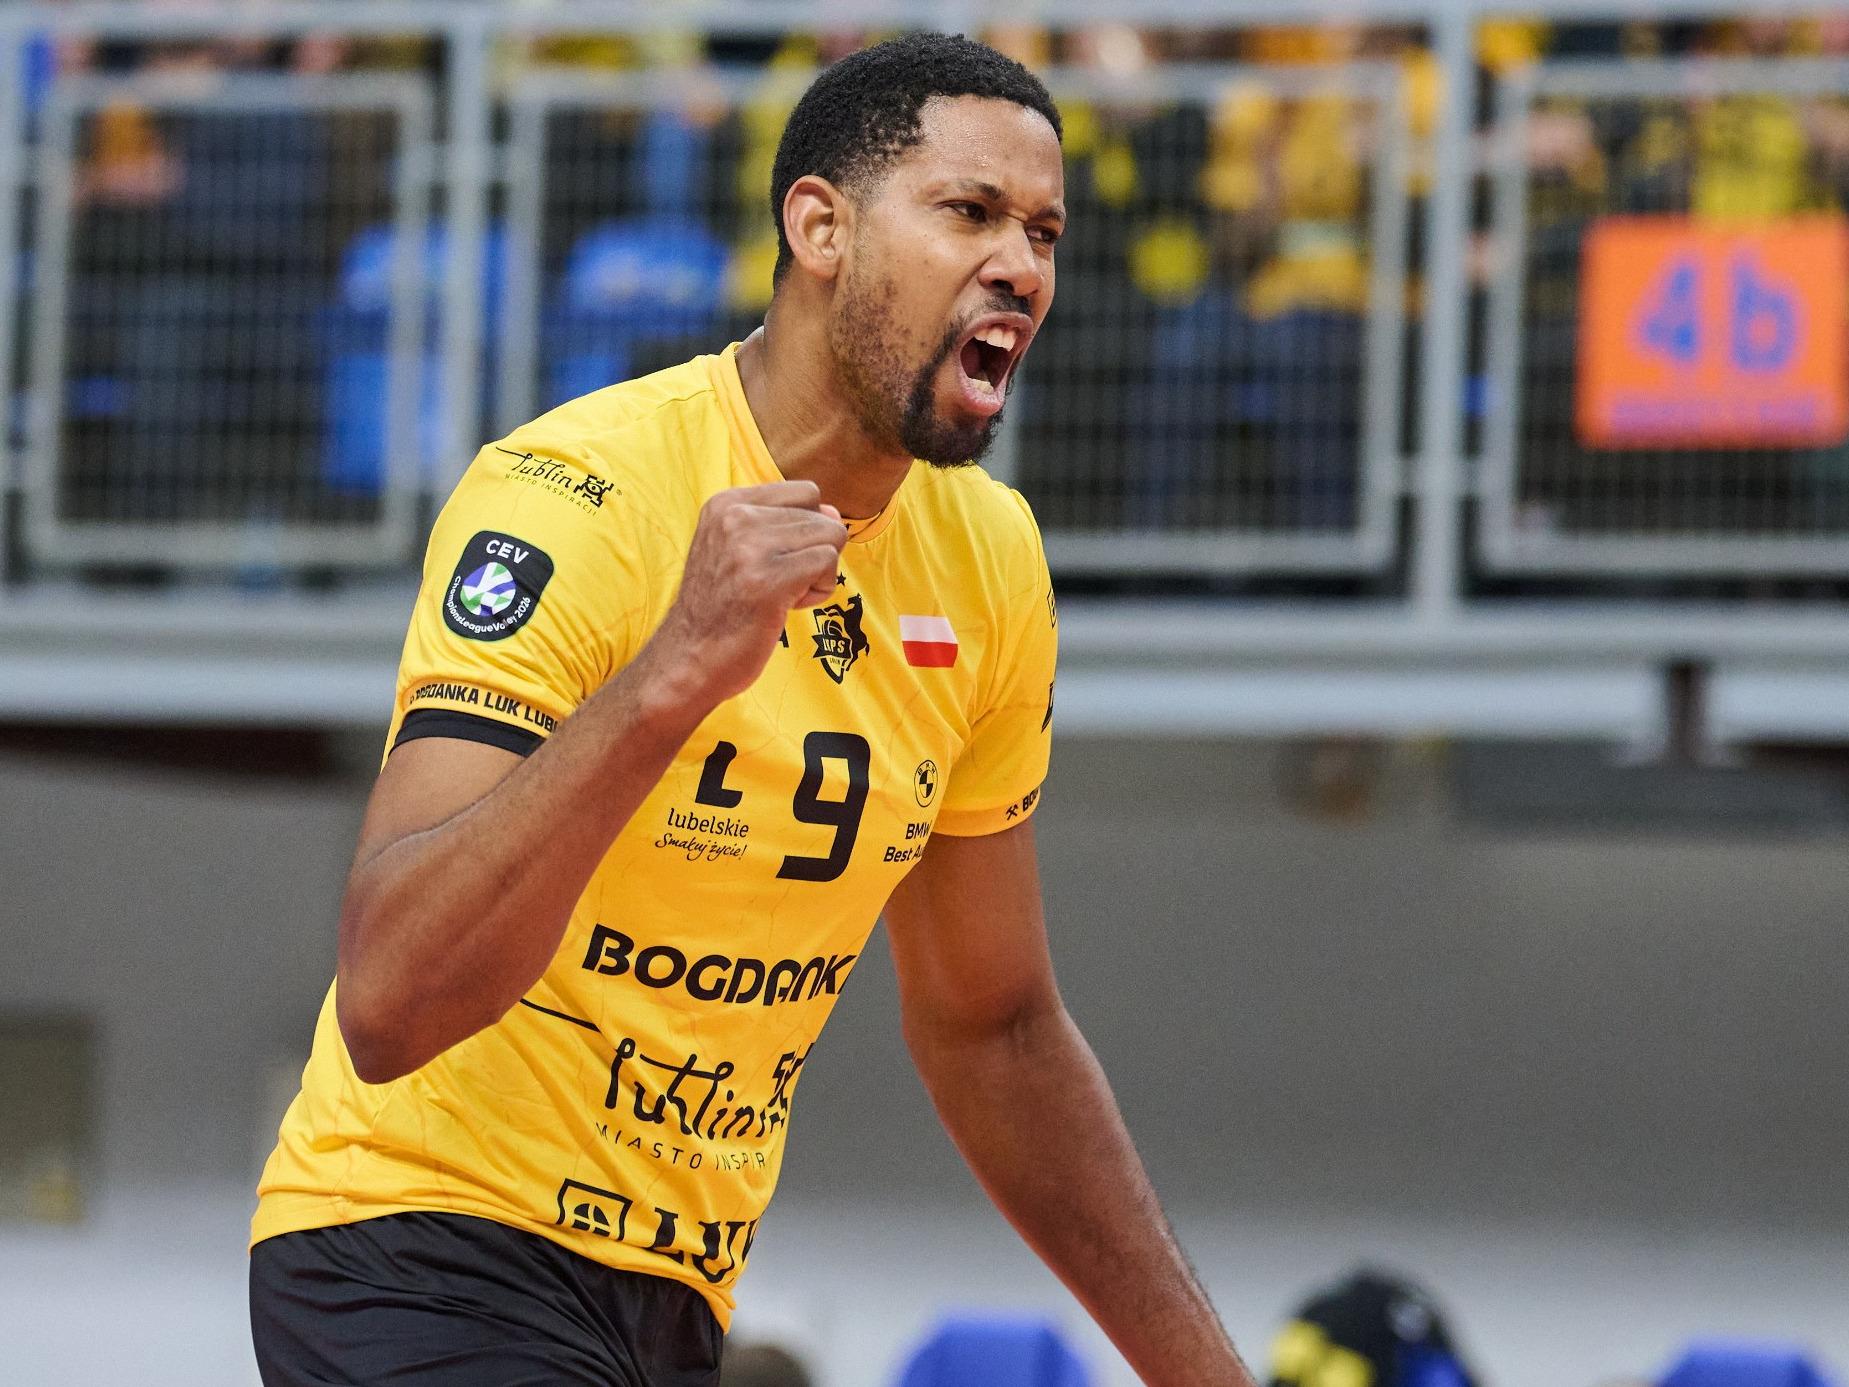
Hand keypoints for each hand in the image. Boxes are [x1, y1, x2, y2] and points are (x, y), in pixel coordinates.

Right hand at [648, 480, 846, 706]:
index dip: (806, 529)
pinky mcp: (768, 580)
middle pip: (822, 516)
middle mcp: (736, 517)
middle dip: (813, 554)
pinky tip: (787, 606)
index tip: (775, 559)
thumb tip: (834, 513)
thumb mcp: (738, 549)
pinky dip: (819, 591)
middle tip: (777, 584)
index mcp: (726, 504)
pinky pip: (828, 564)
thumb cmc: (721, 609)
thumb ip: (784, 525)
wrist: (688, 658)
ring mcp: (750, 547)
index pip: (806, 492)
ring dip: (818, 573)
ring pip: (831, 538)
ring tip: (782, 595)